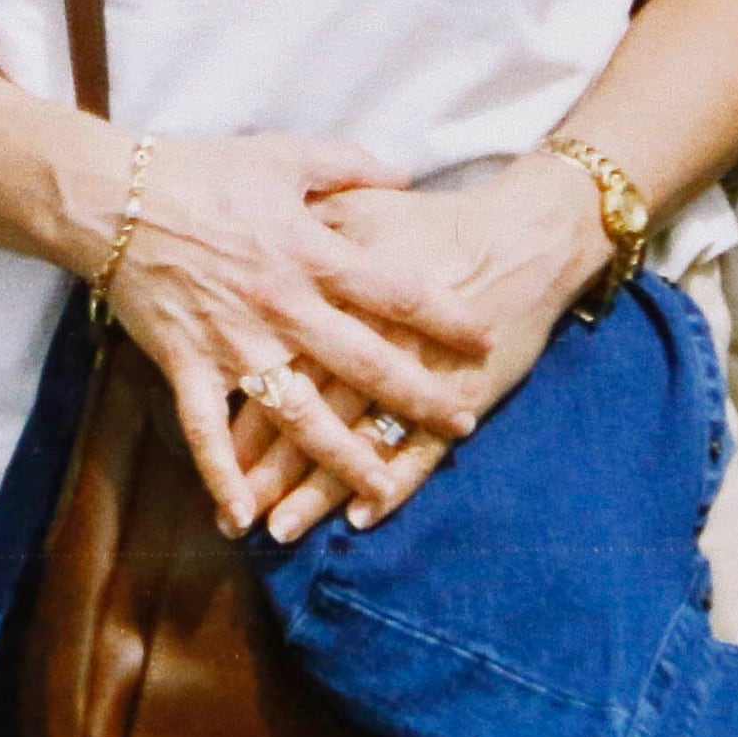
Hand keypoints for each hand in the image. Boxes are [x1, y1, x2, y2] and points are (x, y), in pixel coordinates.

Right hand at [100, 132, 495, 536]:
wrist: (116, 197)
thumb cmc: (202, 170)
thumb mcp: (286, 154)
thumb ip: (351, 165)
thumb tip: (404, 176)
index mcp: (310, 251)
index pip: (393, 289)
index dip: (443, 316)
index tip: (484, 338)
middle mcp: (281, 305)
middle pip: (362, 361)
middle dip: (416, 396)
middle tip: (462, 423)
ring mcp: (234, 342)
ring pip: (298, 411)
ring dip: (339, 454)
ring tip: (380, 489)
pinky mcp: (188, 365)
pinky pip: (207, 431)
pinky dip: (222, 476)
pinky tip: (245, 517)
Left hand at [230, 154, 610, 543]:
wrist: (525, 233)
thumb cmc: (435, 220)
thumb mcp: (358, 205)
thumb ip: (303, 225)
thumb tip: (251, 241)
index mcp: (339, 292)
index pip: (279, 363)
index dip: (242, 411)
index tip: (212, 448)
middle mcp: (370, 338)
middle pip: (309, 411)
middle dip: (269, 467)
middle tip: (227, 514)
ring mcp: (417, 372)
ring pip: (356, 441)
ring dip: (316, 490)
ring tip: (281, 530)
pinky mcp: (462, 394)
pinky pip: (421, 449)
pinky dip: (394, 485)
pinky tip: (361, 518)